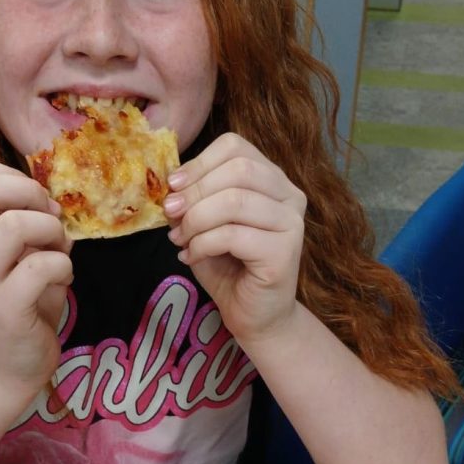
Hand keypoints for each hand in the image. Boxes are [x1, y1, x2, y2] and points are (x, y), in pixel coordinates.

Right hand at [0, 158, 72, 398]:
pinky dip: (63, 265)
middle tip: (47, 219)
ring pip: (13, 225)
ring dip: (50, 231)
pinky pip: (39, 267)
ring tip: (58, 251)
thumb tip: (53, 202)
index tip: (33, 204)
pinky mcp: (3, 309)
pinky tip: (63, 279)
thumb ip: (31, 221)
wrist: (7, 365)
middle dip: (28, 191)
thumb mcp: (20, 253)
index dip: (11, 175)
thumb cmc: (21, 301)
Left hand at [163, 134, 305, 346]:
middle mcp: (289, 196)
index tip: (173, 186)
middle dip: (195, 191)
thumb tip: (172, 187)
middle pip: (238, 169)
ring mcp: (292, 223)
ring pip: (235, 201)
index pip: (236, 147)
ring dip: (196, 220)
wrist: (254, 316)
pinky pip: (233, 235)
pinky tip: (191, 257)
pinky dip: (202, 244)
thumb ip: (194, 200)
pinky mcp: (285, 252)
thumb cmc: (229, 266)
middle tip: (171, 215)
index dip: (199, 162)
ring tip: (180, 240)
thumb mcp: (204, 224)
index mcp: (272, 180)